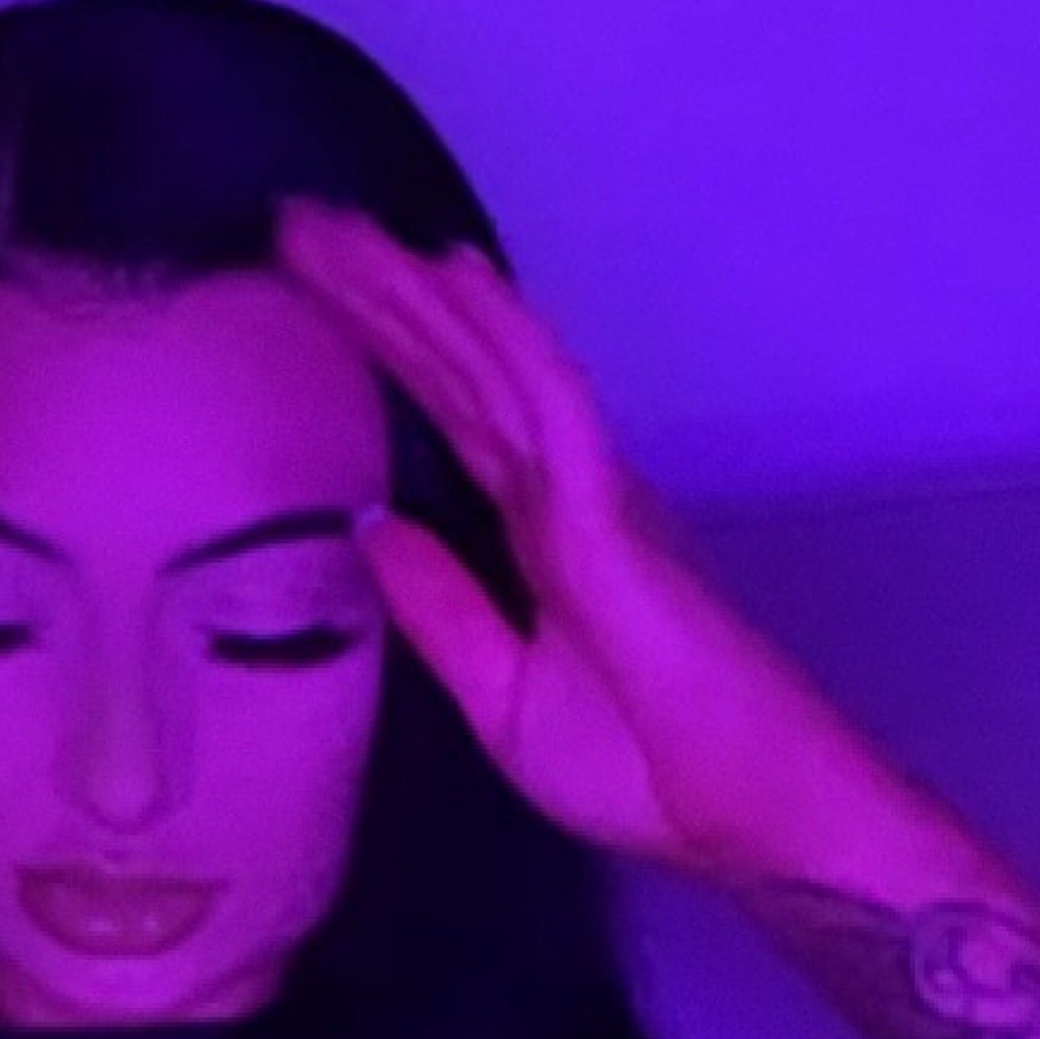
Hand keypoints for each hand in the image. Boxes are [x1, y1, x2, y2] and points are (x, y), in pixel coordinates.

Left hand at [274, 200, 848, 879]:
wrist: (741, 817)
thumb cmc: (647, 772)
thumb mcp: (503, 696)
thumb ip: (442, 610)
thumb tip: (371, 528)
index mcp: (531, 537)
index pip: (444, 420)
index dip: (382, 350)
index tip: (304, 290)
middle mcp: (555, 494)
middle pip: (454, 374)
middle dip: (378, 297)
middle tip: (298, 221)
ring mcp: (587, 494)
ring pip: (490, 367)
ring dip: (418, 294)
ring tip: (340, 228)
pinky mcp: (611, 513)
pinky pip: (549, 405)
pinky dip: (504, 337)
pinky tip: (456, 276)